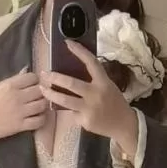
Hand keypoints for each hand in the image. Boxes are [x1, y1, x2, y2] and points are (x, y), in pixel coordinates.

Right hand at [0, 69, 48, 144]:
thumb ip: (13, 79)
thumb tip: (26, 70)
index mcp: (10, 86)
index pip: (32, 77)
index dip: (35, 80)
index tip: (33, 84)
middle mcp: (17, 97)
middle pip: (40, 90)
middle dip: (41, 92)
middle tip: (39, 95)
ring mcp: (20, 112)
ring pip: (42, 104)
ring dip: (43, 104)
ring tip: (39, 105)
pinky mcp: (21, 125)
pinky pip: (39, 120)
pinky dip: (42, 118)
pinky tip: (38, 116)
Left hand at [39, 39, 137, 155]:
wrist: (124, 124)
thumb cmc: (114, 102)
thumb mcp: (107, 87)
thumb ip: (92, 81)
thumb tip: (71, 72)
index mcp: (103, 82)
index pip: (91, 62)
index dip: (79, 51)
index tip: (67, 43)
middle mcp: (96, 94)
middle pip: (71, 83)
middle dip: (54, 77)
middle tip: (44, 74)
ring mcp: (90, 108)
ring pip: (65, 100)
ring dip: (50, 94)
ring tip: (42, 89)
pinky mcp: (85, 120)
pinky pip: (72, 113)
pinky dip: (71, 111)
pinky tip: (74, 112)